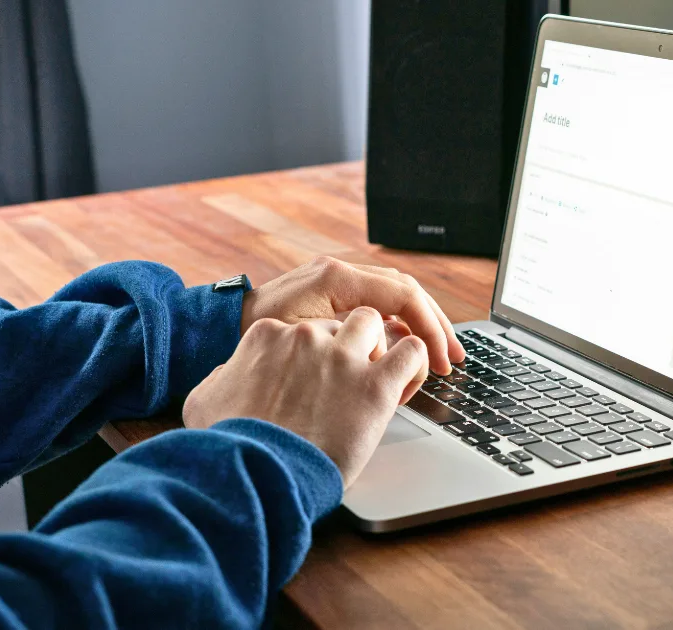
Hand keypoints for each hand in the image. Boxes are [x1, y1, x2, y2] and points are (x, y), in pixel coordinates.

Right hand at [183, 308, 428, 486]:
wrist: (258, 476)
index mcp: (267, 336)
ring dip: (381, 345)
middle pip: (340, 324)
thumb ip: (222, 379)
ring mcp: (342, 357)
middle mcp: (306, 337)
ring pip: (376, 324)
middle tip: (350, 382)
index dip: (315, 354)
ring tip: (379, 376)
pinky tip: (404, 384)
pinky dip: (414, 363)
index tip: (317, 380)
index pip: (302, 329)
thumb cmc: (231, 446)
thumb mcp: (205, 402)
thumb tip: (228, 376)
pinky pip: (410, 350)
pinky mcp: (375, 384)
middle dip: (349, 348)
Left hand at [240, 257, 463, 373]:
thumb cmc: (252, 336)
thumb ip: (345, 337)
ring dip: (422, 325)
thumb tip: (394, 348)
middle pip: (407, 292)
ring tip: (438, 356)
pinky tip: (407, 351)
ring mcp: (338, 281)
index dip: (428, 329)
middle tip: (453, 359)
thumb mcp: (300, 339)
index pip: (402, 295)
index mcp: (336, 279)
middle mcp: (340, 272)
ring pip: (396, 297)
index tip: (438, 360)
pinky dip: (399, 326)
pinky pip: (378, 305)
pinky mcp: (334, 295)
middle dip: (435, 326)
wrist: (218, 326)